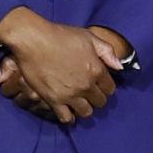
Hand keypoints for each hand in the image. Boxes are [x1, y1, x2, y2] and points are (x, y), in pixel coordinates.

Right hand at [0, 8, 119, 122]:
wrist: (33, 40)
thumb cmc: (60, 35)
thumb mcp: (88, 36)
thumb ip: (107, 51)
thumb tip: (120, 66)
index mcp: (97, 69)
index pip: (110, 88)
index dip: (105, 86)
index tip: (98, 84)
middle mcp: (86, 85)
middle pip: (100, 102)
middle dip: (96, 97)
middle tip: (88, 93)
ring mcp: (70, 94)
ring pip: (86, 112)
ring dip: (84, 108)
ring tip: (78, 102)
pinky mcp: (53, 100)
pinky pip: (66, 118)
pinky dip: (69, 117)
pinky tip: (67, 112)